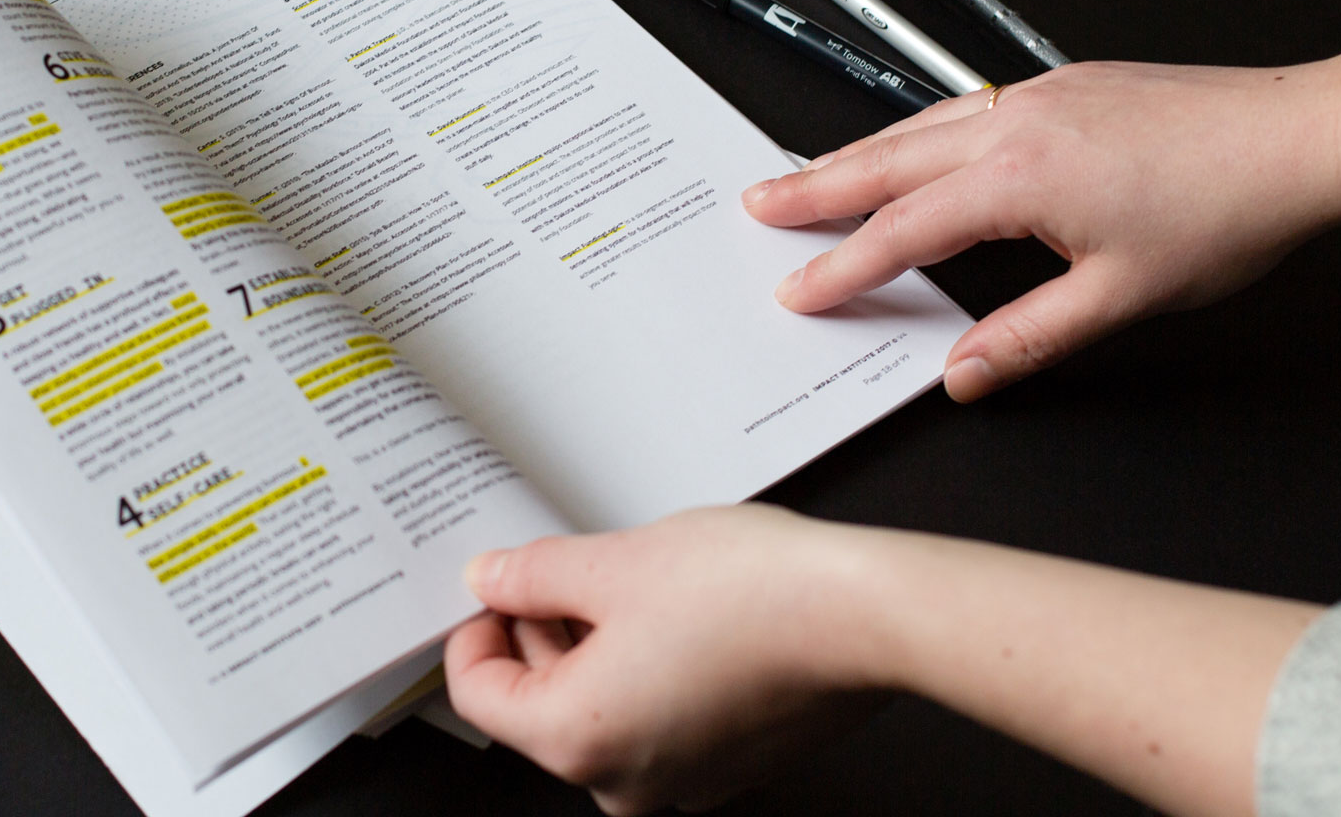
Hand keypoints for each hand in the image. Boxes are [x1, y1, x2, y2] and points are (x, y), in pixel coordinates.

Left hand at [447, 509, 1319, 816]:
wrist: (865, 615)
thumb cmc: (748, 592)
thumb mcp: (612, 562)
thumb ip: (534, 575)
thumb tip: (491, 579)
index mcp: (578, 740)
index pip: (479, 694)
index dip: (475, 628)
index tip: (494, 583)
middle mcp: (625, 780)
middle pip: (540, 703)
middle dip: (543, 628)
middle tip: (563, 561)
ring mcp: (683, 780)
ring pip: (601, 706)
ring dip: (597, 640)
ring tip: (627, 572)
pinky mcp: (729, 761)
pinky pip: (658, 714)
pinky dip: (648, 663)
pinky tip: (675, 605)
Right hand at [742, 56, 1340, 399]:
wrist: (1301, 135)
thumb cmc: (1229, 206)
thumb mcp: (1123, 296)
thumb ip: (1029, 336)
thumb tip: (965, 372)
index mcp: (1020, 179)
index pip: (904, 232)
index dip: (843, 267)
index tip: (801, 289)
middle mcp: (1016, 126)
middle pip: (886, 161)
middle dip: (813, 187)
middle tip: (760, 204)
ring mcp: (1037, 98)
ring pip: (918, 126)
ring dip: (855, 153)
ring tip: (808, 174)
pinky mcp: (1063, 84)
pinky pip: (961, 106)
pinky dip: (913, 130)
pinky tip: (908, 143)